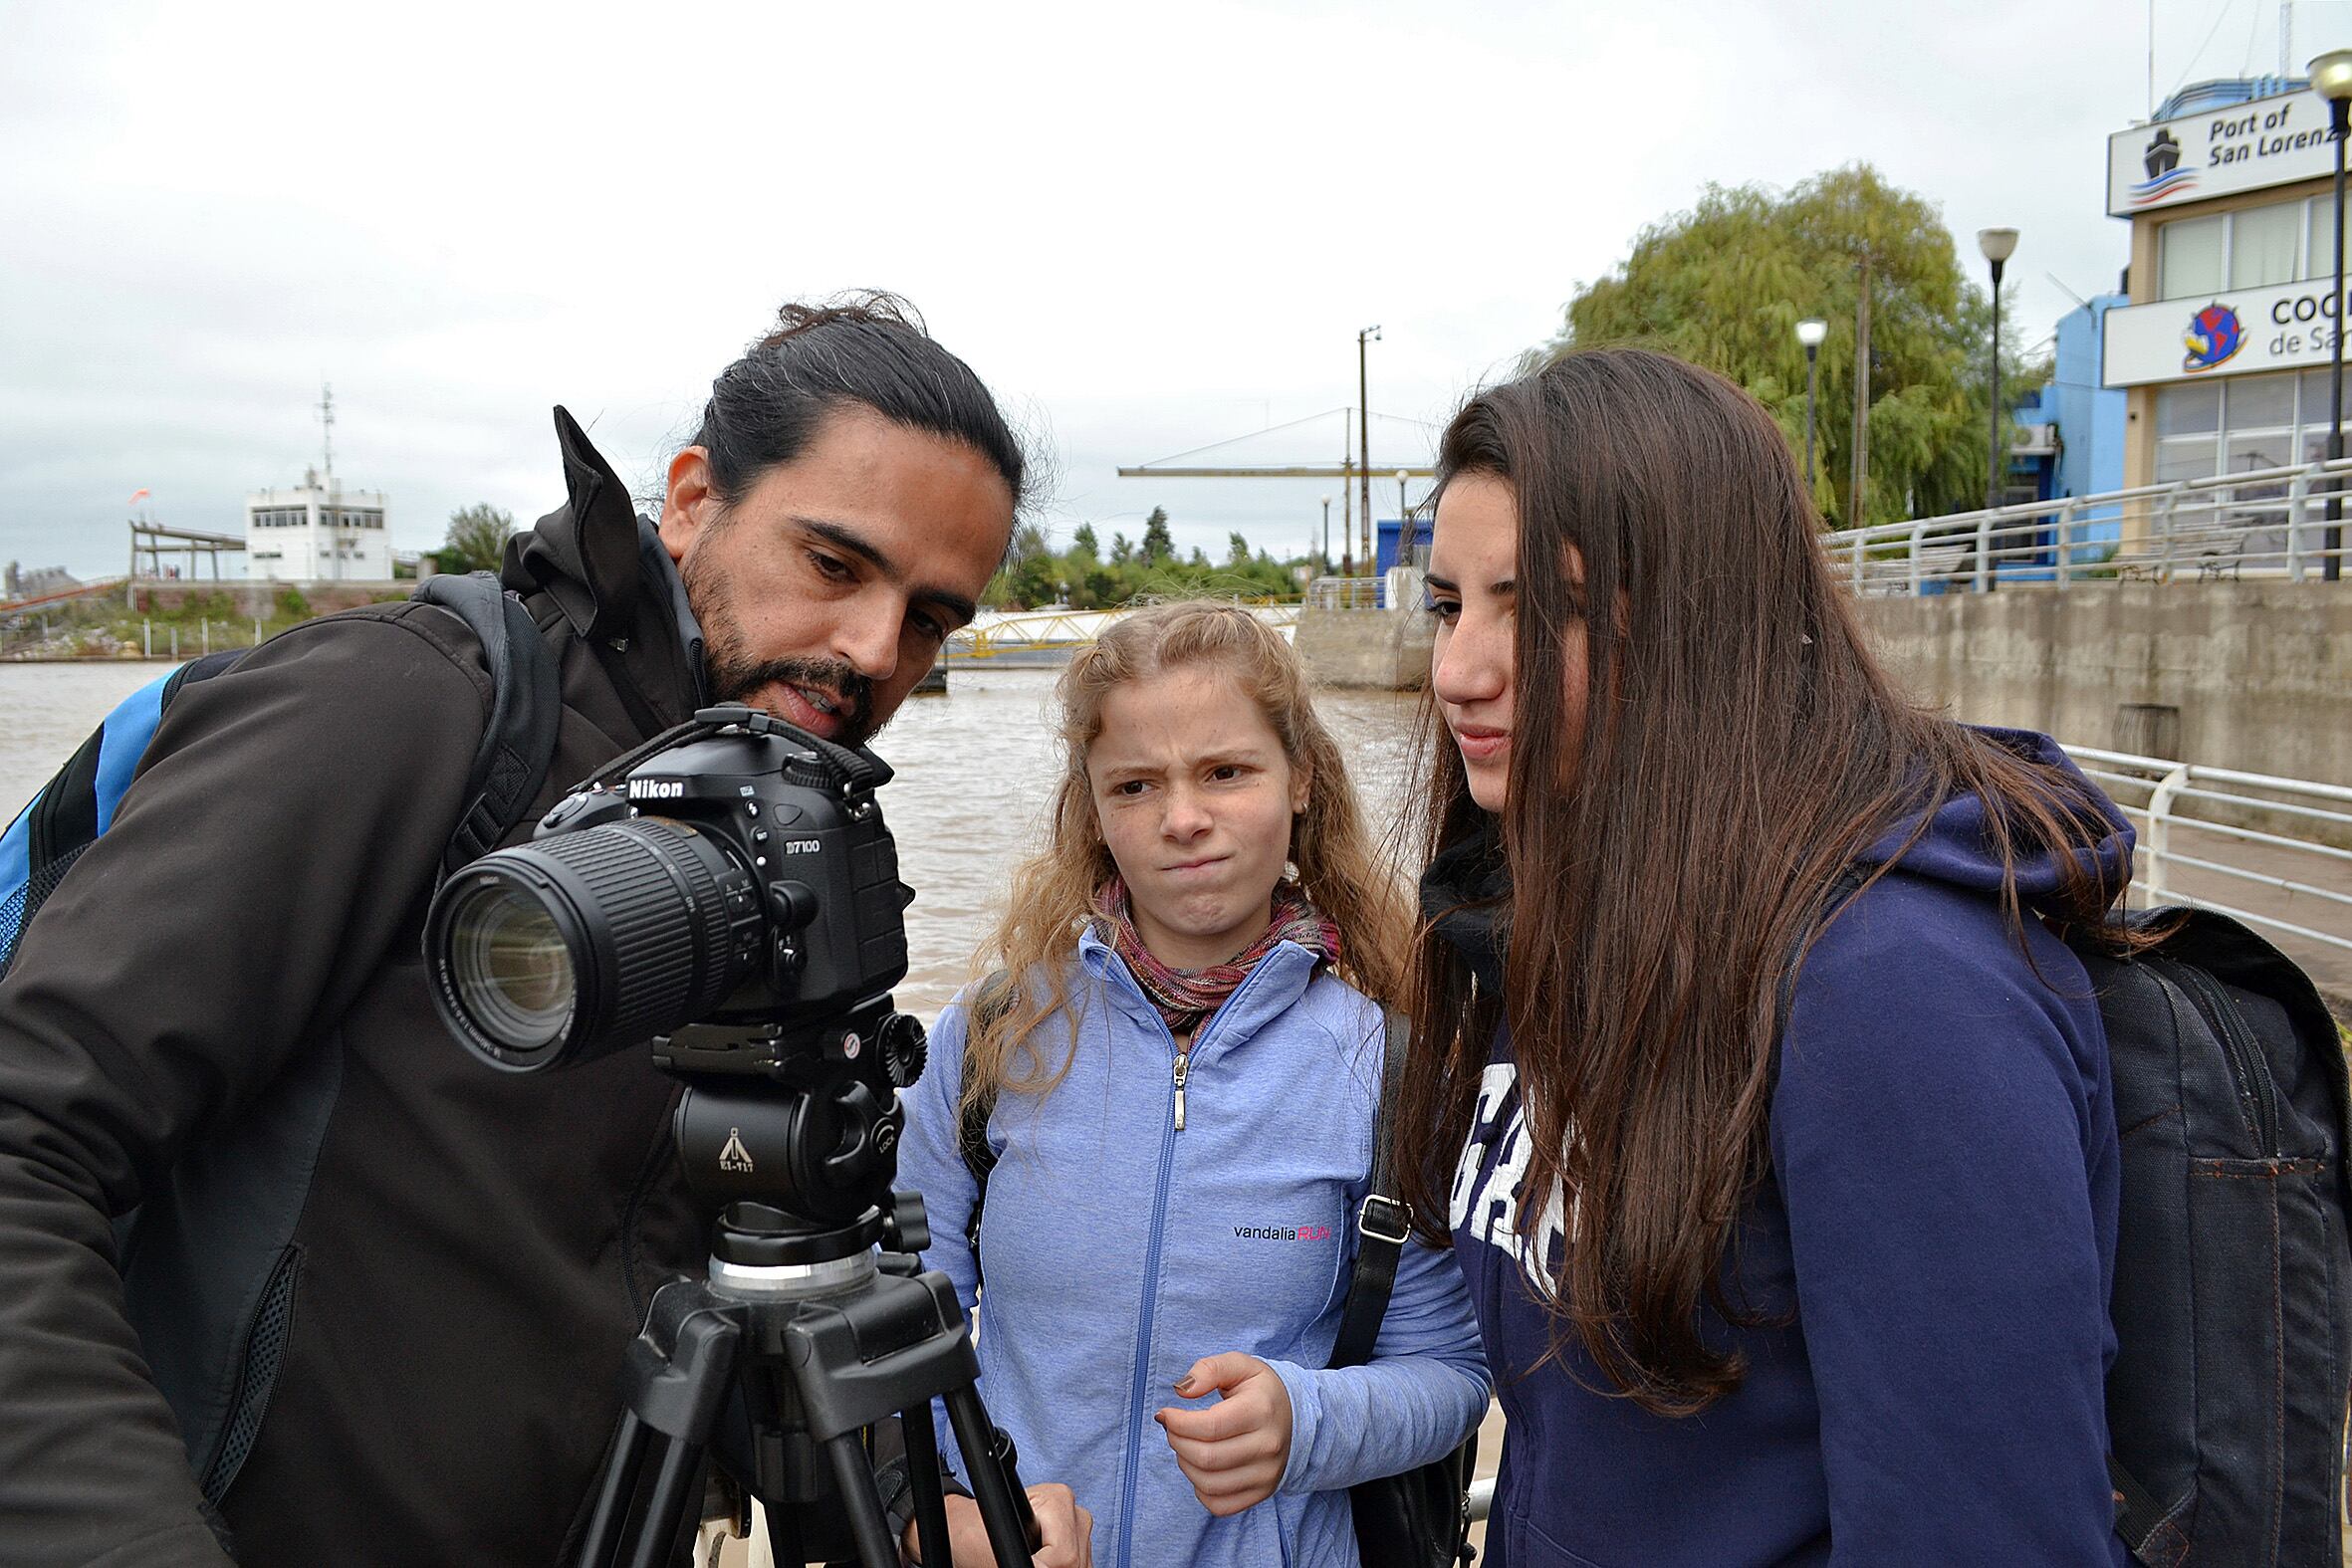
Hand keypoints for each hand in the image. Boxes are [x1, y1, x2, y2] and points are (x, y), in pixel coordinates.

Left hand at [902, 1485, 1092, 1566]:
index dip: (1040, 1566)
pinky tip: (1039, 1561)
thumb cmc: (972, 1532)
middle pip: (1074, 1562)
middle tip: (1022, 1558)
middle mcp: (1074, 1512)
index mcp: (1057, 1499)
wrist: (967, 1531)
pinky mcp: (1079, 1546)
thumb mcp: (989, 1542)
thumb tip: (1039, 1565)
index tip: (1019, 1560)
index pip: (1064, 1554)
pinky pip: (1078, 1567)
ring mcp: (1079, 1530)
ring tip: (1028, 1558)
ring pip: (1079, 1566)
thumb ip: (1014, 1554)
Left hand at [1153, 1351, 1294, 1516]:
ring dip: (1185, 1465)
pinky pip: (1219, 1505)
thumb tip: (1181, 1391)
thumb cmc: (1260, 1390)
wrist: (1294, 1416)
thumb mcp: (1238, 1365)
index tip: (1165, 1414)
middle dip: (1177, 1442)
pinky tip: (1201, 1468)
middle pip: (1206, 1458)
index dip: (1178, 1423)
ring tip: (1185, 1445)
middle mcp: (1268, 1445)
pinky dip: (1200, 1490)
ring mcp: (1267, 1474)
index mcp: (1260, 1410)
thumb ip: (1208, 1369)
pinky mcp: (1262, 1493)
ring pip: (1209, 1484)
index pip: (1210, 1427)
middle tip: (1172, 1429)